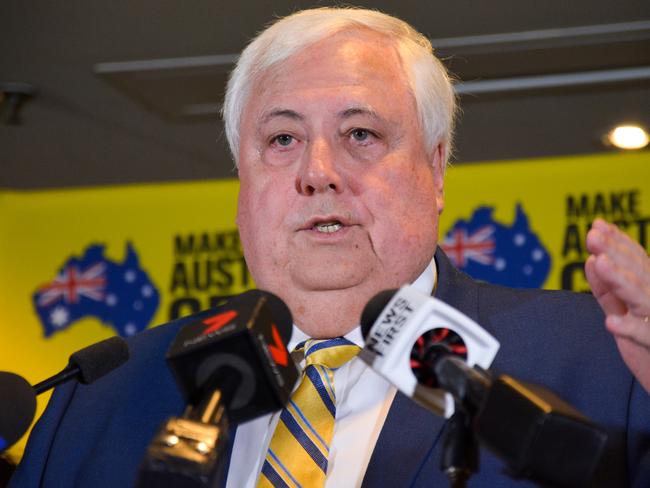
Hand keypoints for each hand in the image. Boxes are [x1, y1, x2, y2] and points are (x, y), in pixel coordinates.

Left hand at [585, 219, 649, 392]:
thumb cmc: (648, 344)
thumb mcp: (625, 311)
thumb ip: (608, 289)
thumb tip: (591, 260)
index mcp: (649, 289)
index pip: (635, 260)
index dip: (617, 242)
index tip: (597, 225)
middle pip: (636, 272)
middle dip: (614, 252)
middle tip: (592, 235)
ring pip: (640, 297)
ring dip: (619, 280)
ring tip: (599, 262)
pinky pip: (645, 336)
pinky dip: (630, 329)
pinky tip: (612, 323)